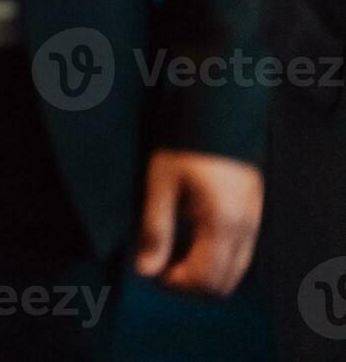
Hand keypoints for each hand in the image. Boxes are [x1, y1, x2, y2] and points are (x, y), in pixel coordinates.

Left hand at [134, 149, 263, 296]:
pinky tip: (189, 241)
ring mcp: (254, 225)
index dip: (174, 284)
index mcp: (222, 224)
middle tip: (158, 264)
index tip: (150, 269)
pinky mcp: (254, 217)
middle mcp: (245, 230)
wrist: (218, 115)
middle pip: (221, 284)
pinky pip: (239, 256)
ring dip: (202, 275)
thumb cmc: (184, 146)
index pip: (203, 279)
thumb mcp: (160, 184)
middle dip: (188, 284)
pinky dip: (215, 261)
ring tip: (171, 253)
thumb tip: (146, 270)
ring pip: (233, 273)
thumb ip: (155, 230)